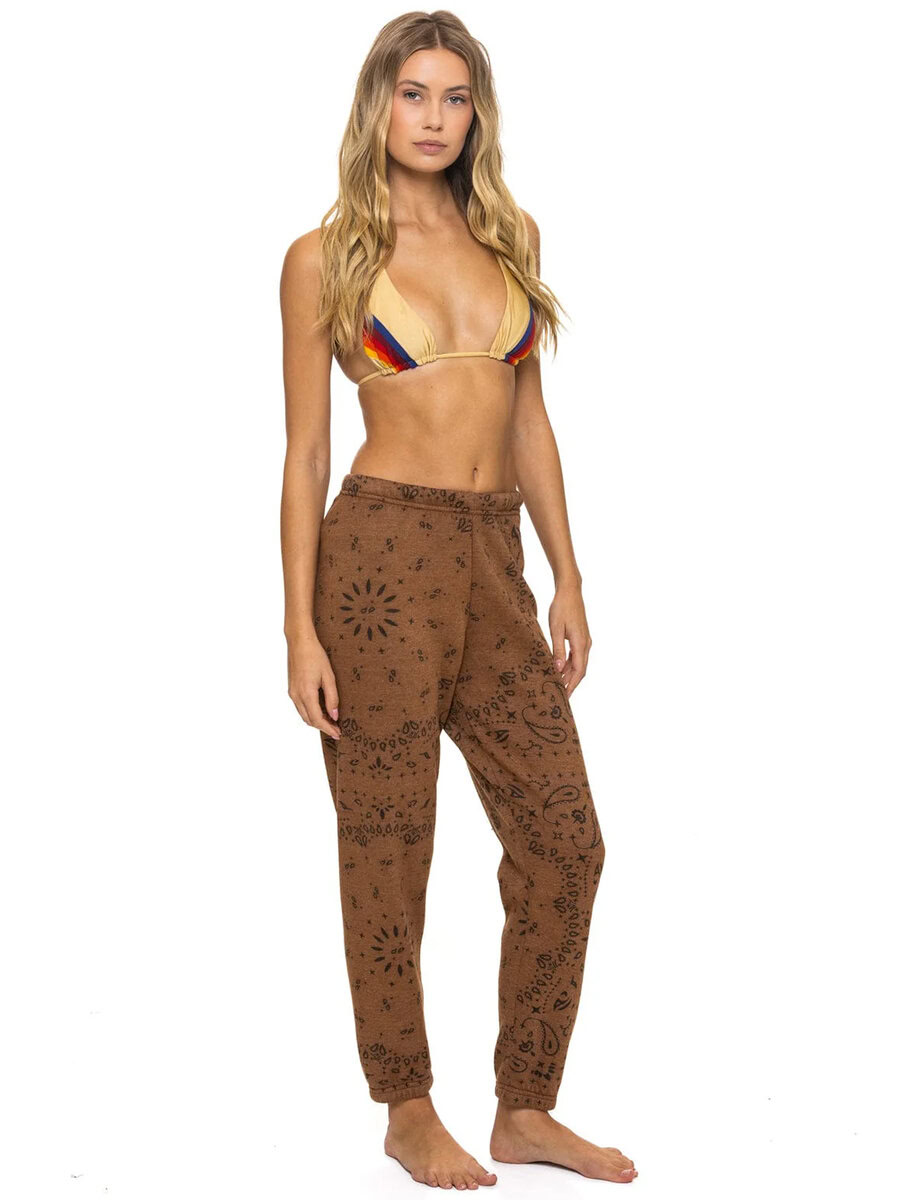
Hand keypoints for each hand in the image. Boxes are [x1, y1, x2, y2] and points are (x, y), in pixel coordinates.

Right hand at [287, 635, 340, 737]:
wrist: (299, 642)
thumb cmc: (315, 656)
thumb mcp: (329, 676)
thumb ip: (332, 698)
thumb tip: (334, 715)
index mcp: (306, 694)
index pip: (317, 719)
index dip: (328, 729)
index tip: (338, 734)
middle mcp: (296, 696)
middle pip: (309, 720)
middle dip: (323, 727)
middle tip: (337, 729)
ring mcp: (292, 693)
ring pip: (304, 715)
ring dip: (316, 721)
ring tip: (331, 721)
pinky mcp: (291, 689)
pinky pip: (301, 707)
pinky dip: (310, 713)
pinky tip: (321, 710)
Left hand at [548, 581, 591, 696]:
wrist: (570, 591)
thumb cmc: (561, 608)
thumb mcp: (555, 629)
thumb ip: (557, 650)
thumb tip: (557, 669)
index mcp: (580, 644)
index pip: (578, 672)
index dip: (571, 685)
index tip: (565, 697)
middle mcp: (586, 645)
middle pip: (580, 670)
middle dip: (571, 684)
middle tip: (561, 696)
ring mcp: (584, 641)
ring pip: (578, 664)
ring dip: (569, 675)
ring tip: (558, 685)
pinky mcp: (581, 637)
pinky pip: (576, 656)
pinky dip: (569, 665)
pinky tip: (559, 669)